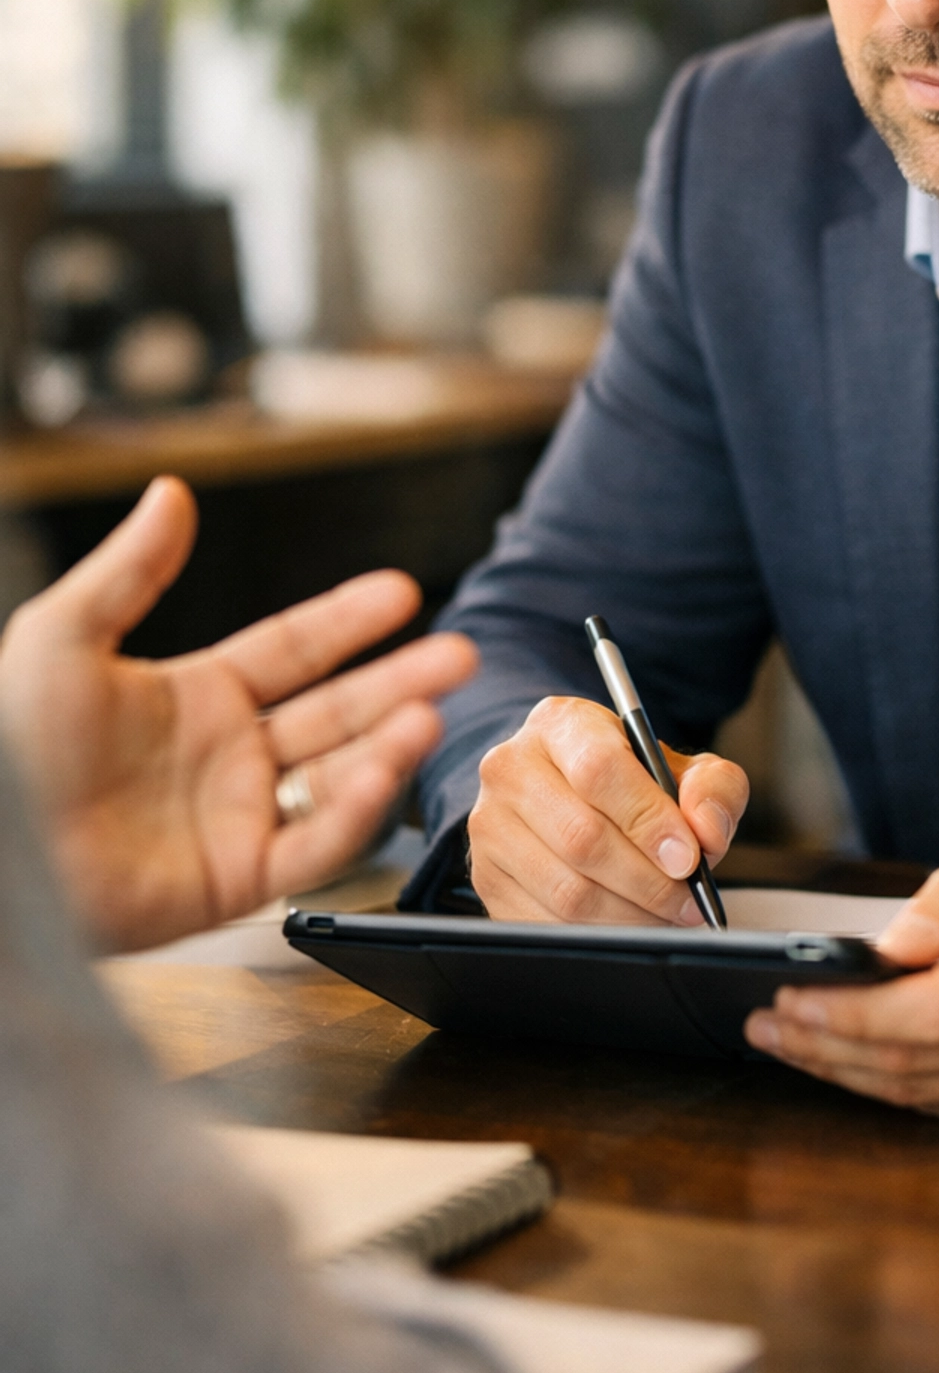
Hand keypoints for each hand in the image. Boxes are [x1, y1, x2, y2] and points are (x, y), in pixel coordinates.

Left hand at [0, 475, 477, 952]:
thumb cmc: (8, 746)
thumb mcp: (63, 638)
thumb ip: (131, 568)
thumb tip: (171, 492)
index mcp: (194, 697)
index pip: (293, 649)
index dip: (348, 619)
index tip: (402, 591)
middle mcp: (226, 756)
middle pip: (336, 710)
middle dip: (401, 681)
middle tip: (460, 653)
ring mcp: (235, 818)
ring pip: (336, 775)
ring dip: (390, 744)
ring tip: (432, 713)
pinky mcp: (233, 879)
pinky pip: (312, 844)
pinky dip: (355, 811)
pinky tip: (382, 770)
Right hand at [469, 693, 747, 924]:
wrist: (571, 796)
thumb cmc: (629, 781)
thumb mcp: (681, 768)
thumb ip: (711, 788)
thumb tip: (706, 833)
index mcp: (559, 724)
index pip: (600, 769)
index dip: (648, 820)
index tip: (689, 856)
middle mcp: (511, 768)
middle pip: (582, 838)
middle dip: (648, 880)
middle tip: (688, 897)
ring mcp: (490, 825)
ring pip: (566, 890)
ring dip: (630, 914)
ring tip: (666, 913)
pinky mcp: (485, 877)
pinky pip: (547, 924)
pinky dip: (598, 934)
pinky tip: (628, 923)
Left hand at [744, 843, 938, 1124]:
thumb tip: (886, 948)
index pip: (934, 1011)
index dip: (855, 1014)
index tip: (791, 997)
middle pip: (916, 1061)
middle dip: (827, 1046)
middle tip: (766, 1023)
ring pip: (922, 1094)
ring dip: (843, 1072)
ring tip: (786, 1043)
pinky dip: (885, 1087)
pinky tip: (843, 1063)